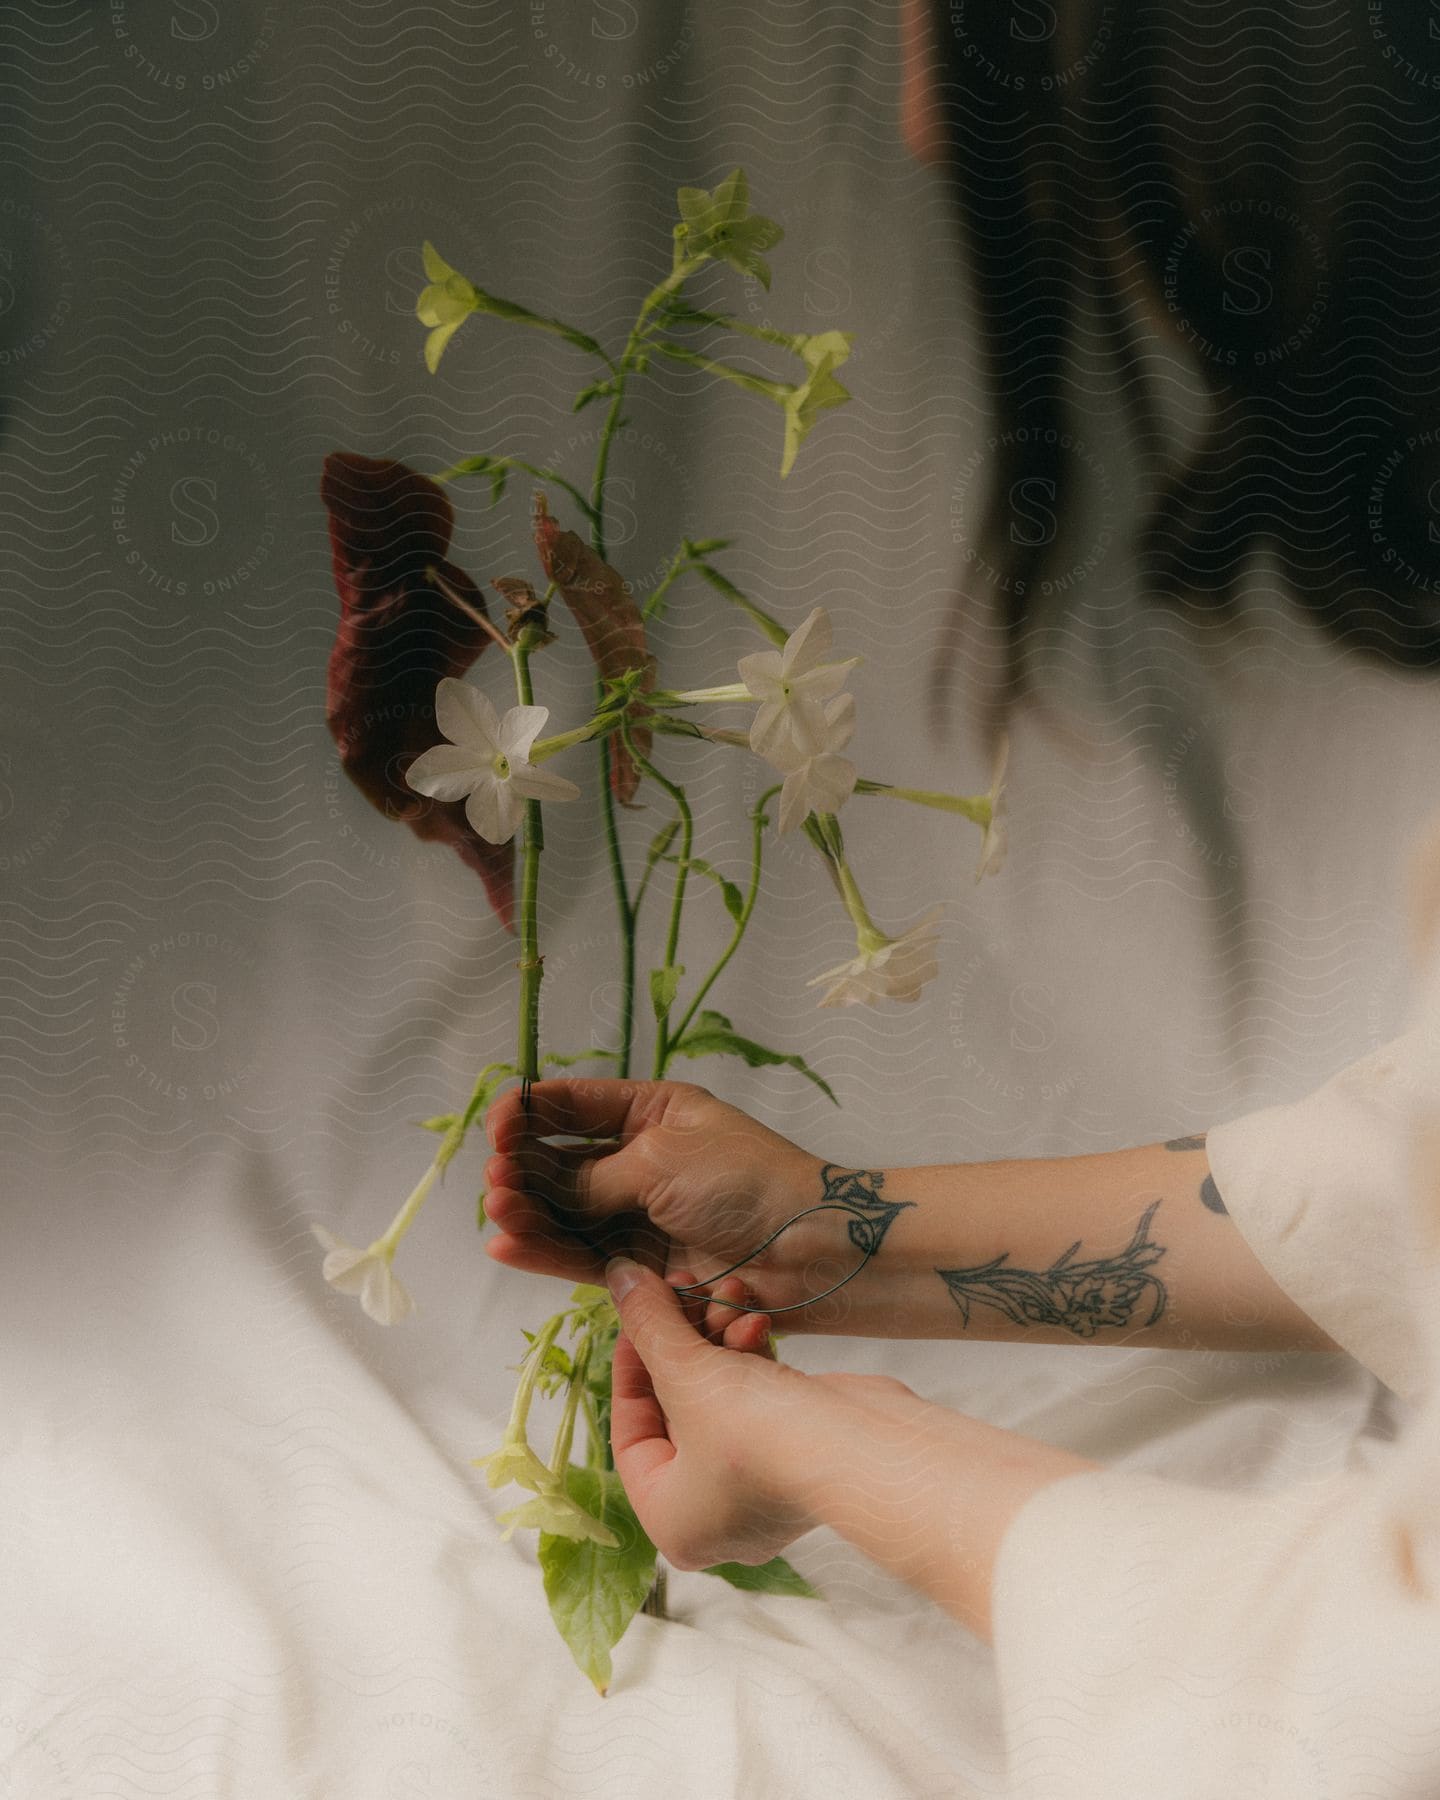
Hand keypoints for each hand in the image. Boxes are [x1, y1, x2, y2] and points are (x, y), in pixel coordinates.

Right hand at [483, 1079, 828, 1326]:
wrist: (809, 1250)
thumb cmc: (746, 1182)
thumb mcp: (662, 1160)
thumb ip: (594, 1176)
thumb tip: (542, 1186)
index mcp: (655, 1111)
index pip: (578, 1105)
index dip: (533, 1113)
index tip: (497, 1126)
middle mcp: (643, 1160)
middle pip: (566, 1162)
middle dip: (525, 1169)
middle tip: (495, 1179)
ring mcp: (642, 1214)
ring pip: (569, 1213)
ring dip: (530, 1212)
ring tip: (497, 1212)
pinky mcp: (645, 1266)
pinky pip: (586, 1256)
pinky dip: (547, 1252)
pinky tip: (508, 1247)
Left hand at [609, 1256, 1094, 1636]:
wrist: (866, 1448)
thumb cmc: (761, 1434)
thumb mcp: (688, 1371)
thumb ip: (648, 1322)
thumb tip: (616, 1274)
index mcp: (672, 1521)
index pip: (629, 1434)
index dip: (631, 1363)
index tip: (639, 1311)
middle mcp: (714, 1515)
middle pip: (676, 1409)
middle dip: (685, 1340)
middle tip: (684, 1288)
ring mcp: (761, 1487)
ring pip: (719, 1397)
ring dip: (721, 1338)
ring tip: (730, 1296)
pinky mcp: (799, 1454)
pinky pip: (758, 1399)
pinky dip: (752, 1357)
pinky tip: (758, 1320)